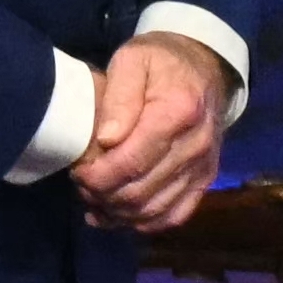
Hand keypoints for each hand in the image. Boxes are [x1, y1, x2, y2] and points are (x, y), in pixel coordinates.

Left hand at [70, 32, 231, 230]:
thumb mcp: (132, 60)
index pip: (130, 162)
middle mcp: (197, 143)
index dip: (95, 175)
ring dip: (117, 212)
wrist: (204, 65)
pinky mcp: (206, 178)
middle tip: (82, 182)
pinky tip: (119, 212)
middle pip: (138, 191)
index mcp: (179, 111)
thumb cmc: (161, 61)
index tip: (77, 169)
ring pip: (152, 210)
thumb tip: (106, 139)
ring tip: (96, 196)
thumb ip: (118, 97)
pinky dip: (142, 222)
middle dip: (101, 195)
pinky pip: (173, 216)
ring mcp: (204, 164)